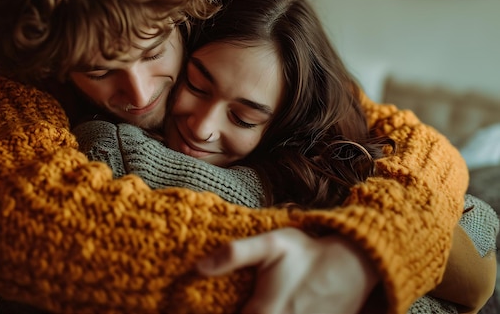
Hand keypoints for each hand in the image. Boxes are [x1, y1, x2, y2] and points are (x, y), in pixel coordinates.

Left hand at [196, 228, 378, 313]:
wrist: (352, 265)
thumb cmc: (307, 253)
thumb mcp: (270, 244)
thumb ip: (234, 254)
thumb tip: (198, 267)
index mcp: (263, 313)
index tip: (203, 309)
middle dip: (242, 313)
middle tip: (226, 305)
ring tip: (263, 306)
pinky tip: (275, 308)